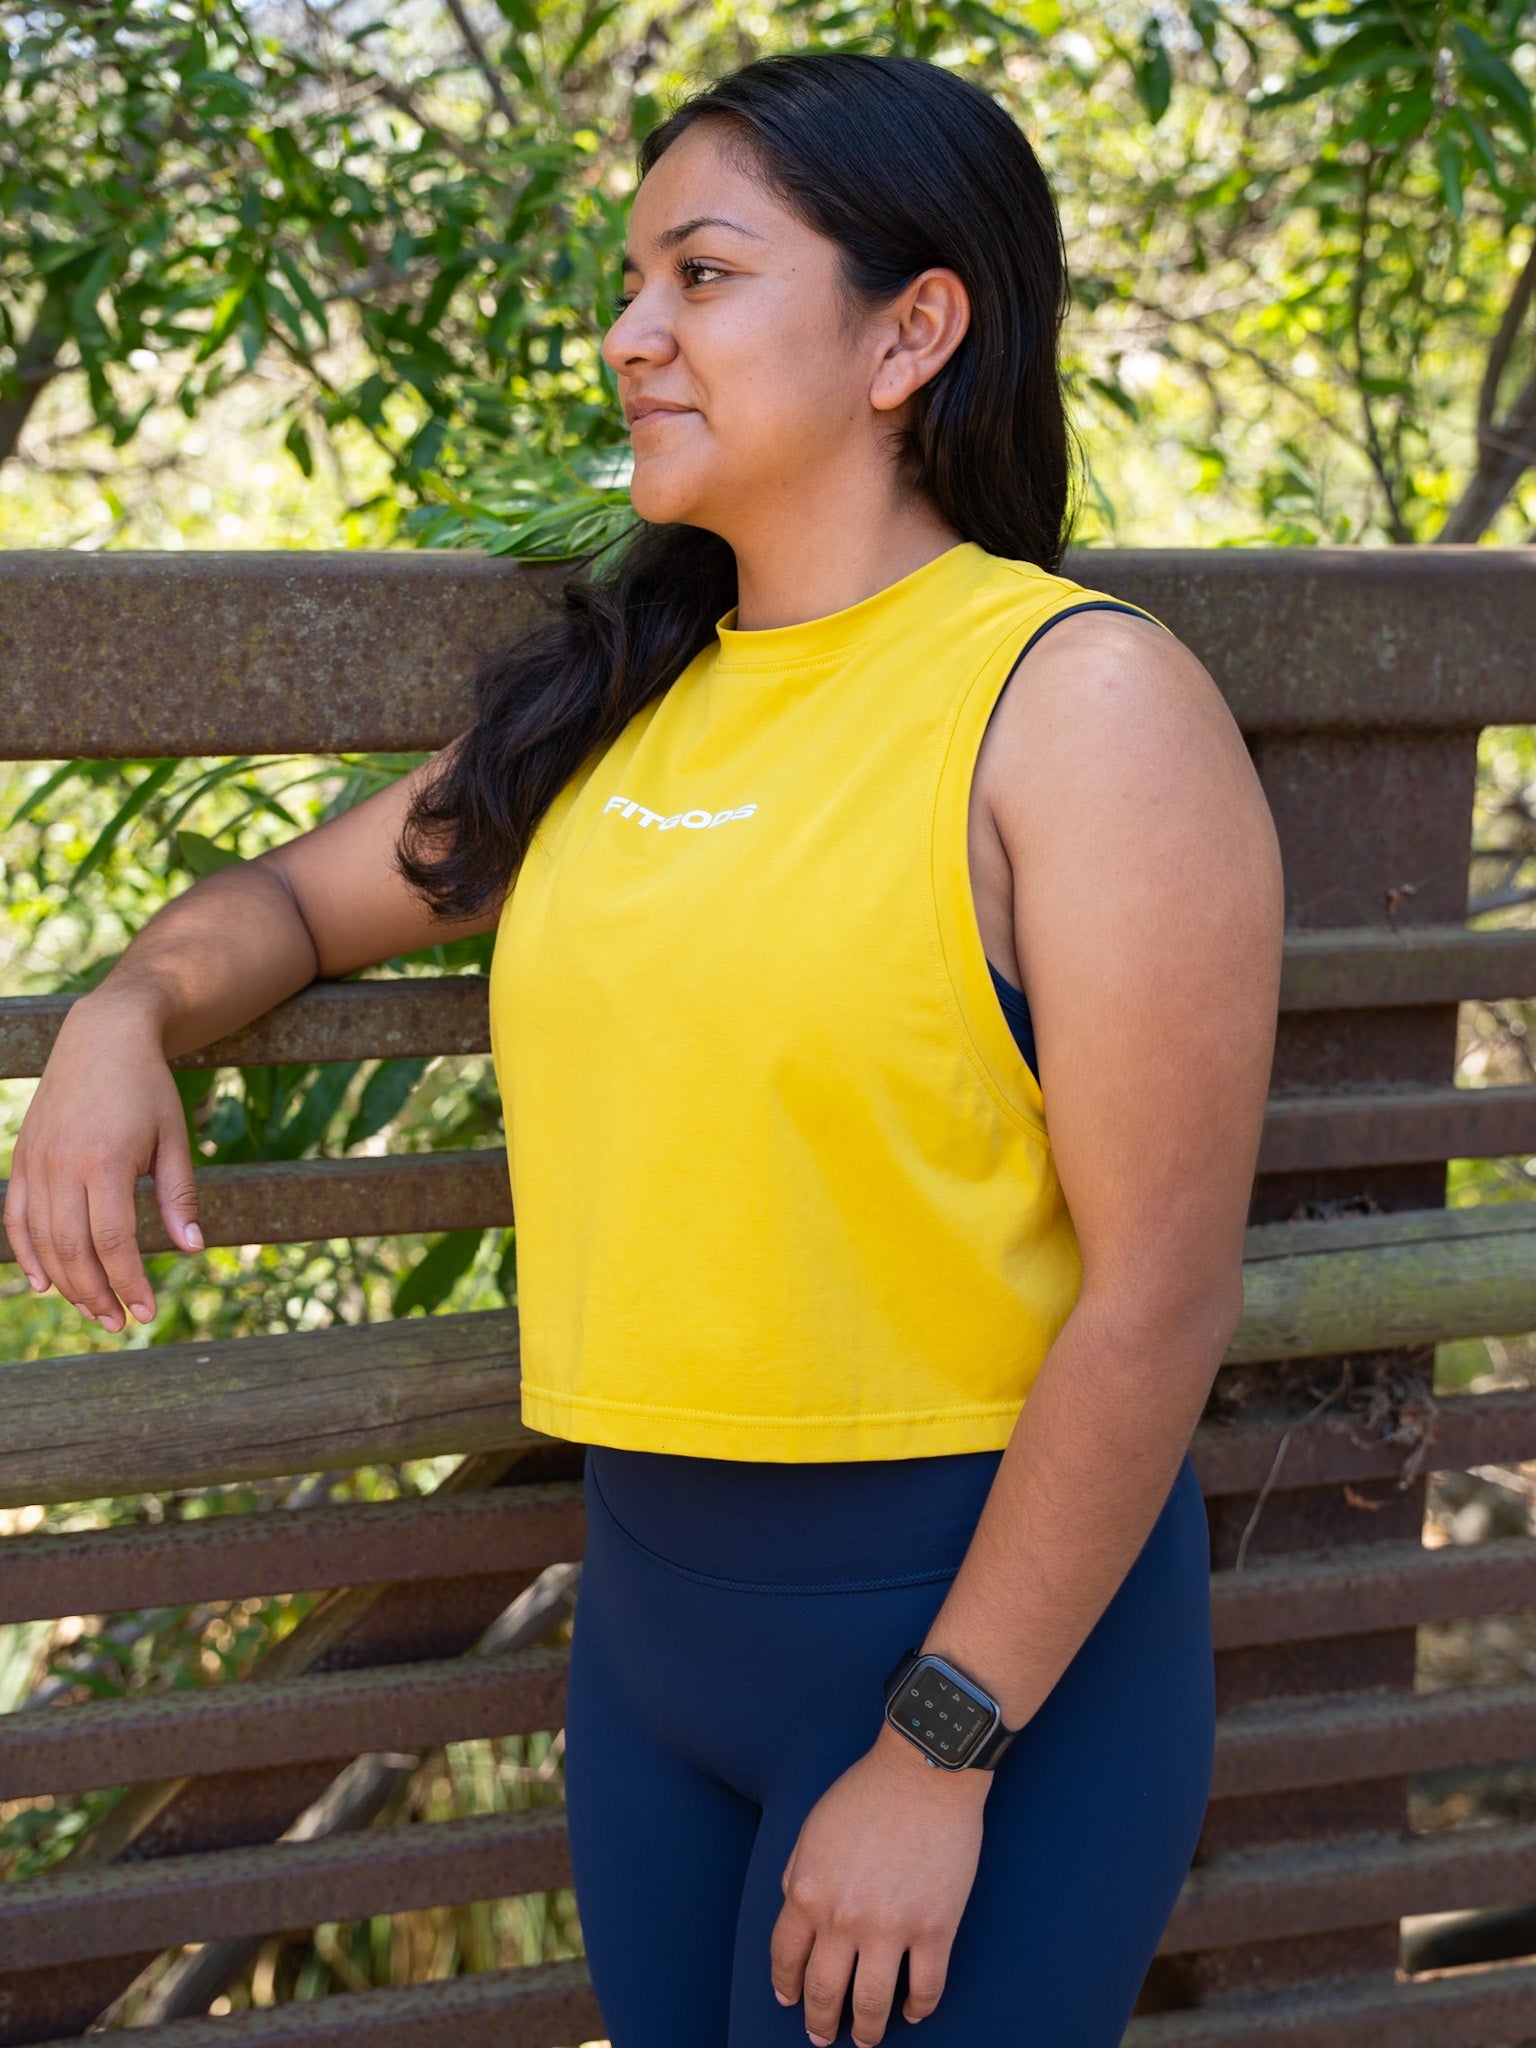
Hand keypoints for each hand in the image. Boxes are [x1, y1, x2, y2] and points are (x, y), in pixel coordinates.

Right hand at [4, 993, 203, 1331]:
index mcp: (106, 1160)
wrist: (101, 1037)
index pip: (113, 1241)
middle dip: (97, 1294)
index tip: (146, 1312)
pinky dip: (27, 1254)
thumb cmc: (147, 1088)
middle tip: (121, 1322)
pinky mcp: (23, 1158)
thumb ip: (179, 1196)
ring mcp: (37, 1162)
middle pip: (73, 1249)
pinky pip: (16, 1217)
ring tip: (94, 1309)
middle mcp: (63, 1164)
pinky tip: (45, 1283)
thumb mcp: (173, 1138)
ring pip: (42, 1240)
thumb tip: (191, 1250)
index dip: (129, 1283)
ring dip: (66, 1282)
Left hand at [770, 1723, 989, 2044]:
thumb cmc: (866, 1792)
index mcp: (807, 1891)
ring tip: (866, 2039)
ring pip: (872, 2004)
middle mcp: (842, 1918)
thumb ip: (797, 1874)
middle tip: (822, 2037)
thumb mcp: (811, 1828)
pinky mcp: (935, 1928)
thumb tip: (794, 1912)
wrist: (923, 1771)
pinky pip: (925, 1987)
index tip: (790, 2001)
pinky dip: (918, 2009)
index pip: (786, 1958)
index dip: (787, 1986)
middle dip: (820, 2022)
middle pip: (824, 1991)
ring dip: (866, 2030)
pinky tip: (912, 2012)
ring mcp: (891, 1927)